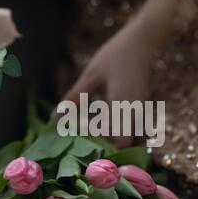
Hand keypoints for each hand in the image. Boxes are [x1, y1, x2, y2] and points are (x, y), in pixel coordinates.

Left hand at [60, 22, 155, 147]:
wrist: (142, 42)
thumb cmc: (115, 55)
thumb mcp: (91, 75)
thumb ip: (74, 98)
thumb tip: (55, 117)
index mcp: (122, 107)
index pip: (121, 143)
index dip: (108, 153)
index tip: (88, 156)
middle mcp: (134, 114)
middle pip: (127, 146)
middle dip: (111, 151)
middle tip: (89, 153)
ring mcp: (140, 112)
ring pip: (133, 139)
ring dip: (117, 143)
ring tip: (97, 143)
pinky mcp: (140, 110)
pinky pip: (134, 130)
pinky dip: (121, 133)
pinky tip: (105, 129)